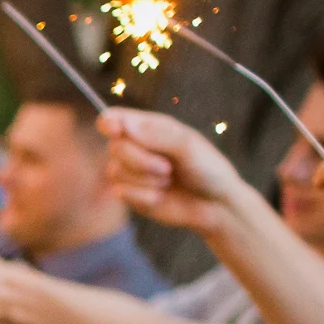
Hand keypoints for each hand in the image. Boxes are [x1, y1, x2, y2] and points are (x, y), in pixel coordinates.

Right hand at [99, 107, 250, 233]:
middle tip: (167, 168)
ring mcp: (131, 172)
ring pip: (115, 171)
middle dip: (140, 160)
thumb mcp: (188, 146)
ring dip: (145, 179)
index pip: (115, 118)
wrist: (214, 205)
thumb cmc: (207, 169)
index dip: (108, 122)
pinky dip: (144, 196)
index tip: (115, 131)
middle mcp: (137, 147)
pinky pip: (121, 192)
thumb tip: (124, 125)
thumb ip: (156, 135)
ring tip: (168, 181)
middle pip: (114, 146)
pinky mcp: (130, 195)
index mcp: (150, 128)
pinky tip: (161, 196)